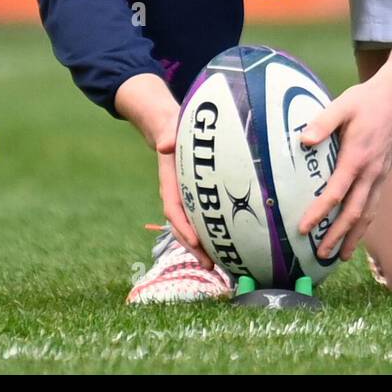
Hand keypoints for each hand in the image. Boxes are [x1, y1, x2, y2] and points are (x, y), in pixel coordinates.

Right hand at [116, 72, 213, 269]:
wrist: (168, 125)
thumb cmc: (171, 126)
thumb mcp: (169, 127)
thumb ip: (167, 135)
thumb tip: (164, 145)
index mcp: (169, 181)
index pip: (174, 209)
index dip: (182, 227)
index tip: (194, 242)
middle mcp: (177, 193)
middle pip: (182, 226)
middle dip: (194, 247)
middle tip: (210, 265)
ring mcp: (187, 197)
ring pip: (192, 225)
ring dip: (202, 246)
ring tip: (217, 265)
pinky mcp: (197, 196)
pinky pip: (202, 217)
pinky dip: (211, 232)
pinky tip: (227, 245)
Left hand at [294, 69, 391, 262]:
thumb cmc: (368, 100)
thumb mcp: (343, 105)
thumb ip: (322, 123)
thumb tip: (303, 140)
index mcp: (357, 158)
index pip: (335, 193)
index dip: (319, 213)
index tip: (304, 229)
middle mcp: (371, 172)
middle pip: (354, 212)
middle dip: (338, 236)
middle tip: (322, 256)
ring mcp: (380, 175)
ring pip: (368, 212)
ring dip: (354, 236)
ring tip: (341, 255)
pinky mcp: (384, 173)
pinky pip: (374, 203)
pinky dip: (365, 222)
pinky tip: (357, 230)